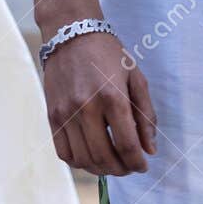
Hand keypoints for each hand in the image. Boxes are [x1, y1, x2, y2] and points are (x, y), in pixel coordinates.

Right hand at [42, 33, 156, 176]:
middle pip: (104, 157)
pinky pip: (64, 152)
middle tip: (129, 167)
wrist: (72, 34)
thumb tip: (150, 149)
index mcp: (112, 97)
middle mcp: (86, 108)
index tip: (143, 166)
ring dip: (101, 170)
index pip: (126, 145)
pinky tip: (92, 156)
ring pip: (83, 160)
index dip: (137, 162)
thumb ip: (145, 114)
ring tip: (112, 163)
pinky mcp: (52, 116)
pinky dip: (79, 162)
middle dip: (121, 169)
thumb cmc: (109, 54)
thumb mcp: (135, 77)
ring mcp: (66, 113)